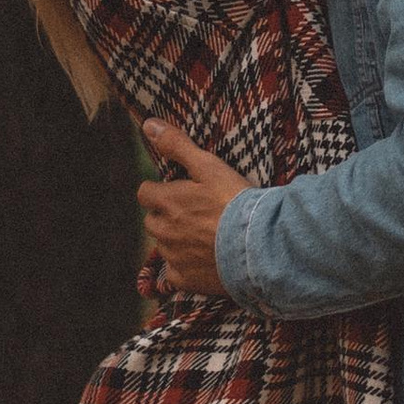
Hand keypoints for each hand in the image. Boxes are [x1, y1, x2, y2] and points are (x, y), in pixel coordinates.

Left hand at [138, 122, 252, 294]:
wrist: (258, 244)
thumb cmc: (234, 201)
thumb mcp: (208, 166)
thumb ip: (177, 145)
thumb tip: (148, 124)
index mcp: (167, 201)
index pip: (145, 193)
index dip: (160, 191)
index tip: (178, 192)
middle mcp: (164, 230)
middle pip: (152, 221)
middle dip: (165, 216)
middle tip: (193, 214)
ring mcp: (174, 257)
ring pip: (163, 246)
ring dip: (175, 241)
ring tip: (202, 237)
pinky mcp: (186, 279)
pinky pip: (174, 275)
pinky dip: (183, 269)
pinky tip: (202, 262)